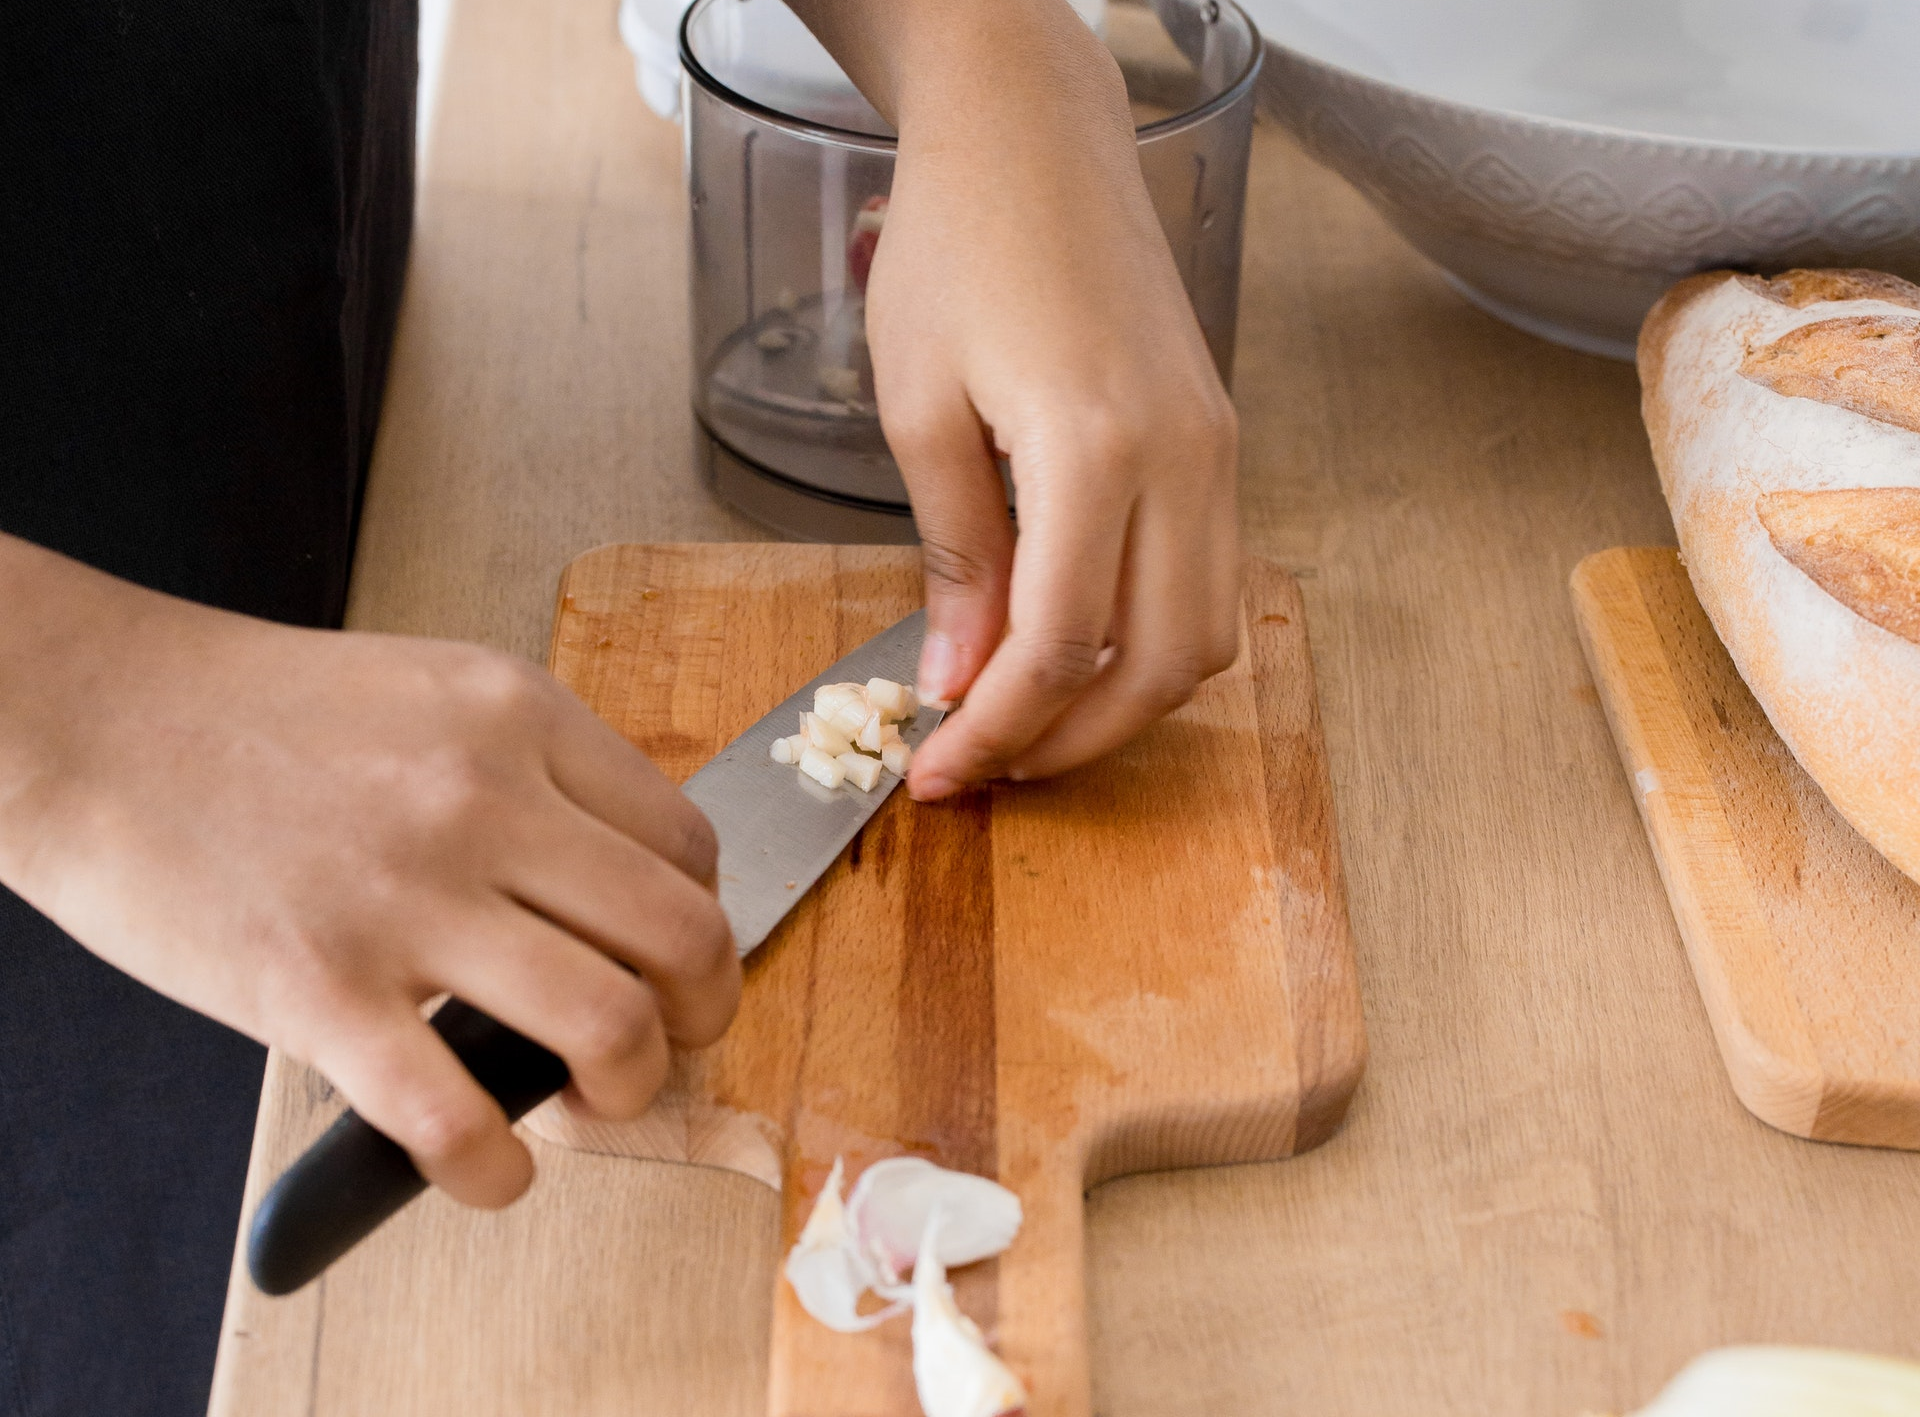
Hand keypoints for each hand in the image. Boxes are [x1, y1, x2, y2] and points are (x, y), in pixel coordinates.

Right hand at [0, 537, 739, 1207]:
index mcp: (520, 718)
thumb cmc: (261, 714)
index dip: (700, 925)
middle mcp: (484, 800)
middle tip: (667, 1044)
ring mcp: (404, 898)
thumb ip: (539, 770)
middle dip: (703, 1018)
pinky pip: (457, 1117)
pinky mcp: (316, 991)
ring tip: (591, 1101)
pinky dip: (499, 1170)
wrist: (95, 719)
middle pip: (682, 937)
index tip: (669, 962)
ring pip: (607, 1025)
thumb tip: (624, 880)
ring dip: (629, 1092)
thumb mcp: (438, 692)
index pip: (689, 847)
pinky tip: (492, 1168)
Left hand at [794, 0, 1241, 799]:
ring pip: (1206, 635)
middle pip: (1162, 668)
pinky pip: (1210, 576)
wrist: (1033, 138)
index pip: (1060, 649)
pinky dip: (1149, 637)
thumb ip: (955, 558)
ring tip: (1031, 716)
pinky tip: (1075, 643)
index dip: (997, 733)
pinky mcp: (1218, 439)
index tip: (938, 774)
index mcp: (1097, 447)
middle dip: (1073, 743)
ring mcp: (1216, 448)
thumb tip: (960, 680)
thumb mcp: (919, 409)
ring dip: (1124, 702)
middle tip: (988, 767)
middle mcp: (1184, 458)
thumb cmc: (958, 243)